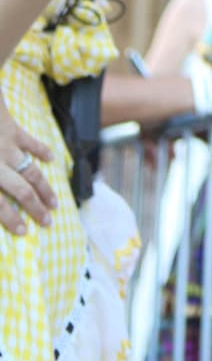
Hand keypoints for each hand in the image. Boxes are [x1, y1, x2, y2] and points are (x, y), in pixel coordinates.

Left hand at [0, 92, 56, 235]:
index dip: (12, 220)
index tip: (25, 232)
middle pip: (21, 189)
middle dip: (36, 207)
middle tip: (49, 221)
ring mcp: (7, 144)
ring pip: (32, 169)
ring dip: (44, 186)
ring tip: (55, 201)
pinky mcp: (12, 128)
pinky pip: (30, 141)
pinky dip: (42, 150)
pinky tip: (51, 158)